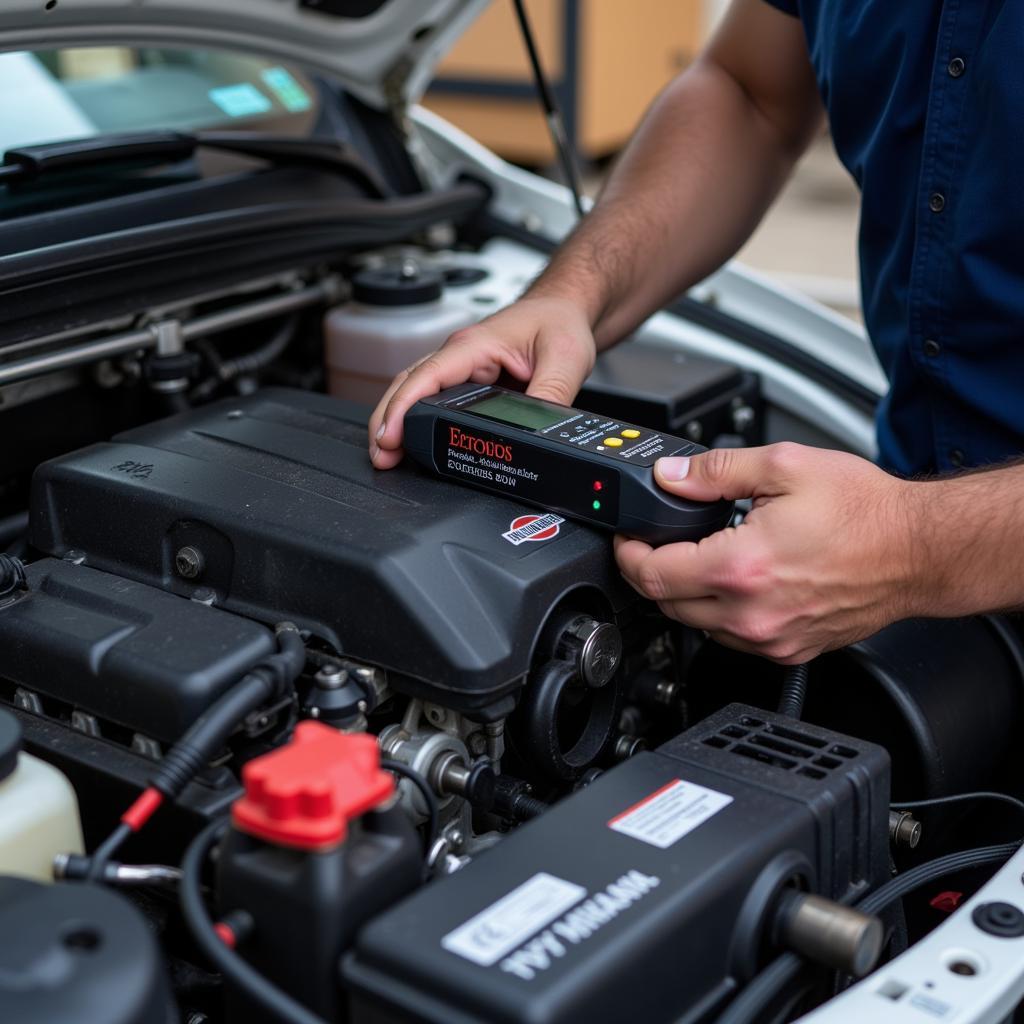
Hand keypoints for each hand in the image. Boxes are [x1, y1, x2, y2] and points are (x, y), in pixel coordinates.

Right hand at [368, 296, 596, 467]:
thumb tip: (541, 433)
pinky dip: (413, 418)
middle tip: (381, 456)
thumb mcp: (565, 359)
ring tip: (386, 456)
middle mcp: (459, 354)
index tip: (391, 436)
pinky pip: (430, 397)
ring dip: (395, 421)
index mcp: (475, 345)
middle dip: (387, 420)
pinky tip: (411, 440)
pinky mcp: (466, 379)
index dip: (404, 407)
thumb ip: (551, 396)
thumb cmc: (559, 321)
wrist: (563, 308)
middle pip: (407, 384)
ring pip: (414, 391)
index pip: (427, 376)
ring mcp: (459, 367)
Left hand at [615, 443, 916, 662]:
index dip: (628, 553)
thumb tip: (671, 476)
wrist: (919, 550)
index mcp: (740, 567)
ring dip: (685, 596)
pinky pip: (731, 639)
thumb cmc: (865, 512)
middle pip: (665, 604)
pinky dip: (720, 614)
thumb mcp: (784, 467)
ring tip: (701, 559)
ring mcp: (770, 638)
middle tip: (660, 544)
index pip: (650, 574)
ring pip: (696, 626)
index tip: (629, 538)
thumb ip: (716, 471)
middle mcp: (750, 612)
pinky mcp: (789, 650)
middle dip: (652, 572)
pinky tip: (736, 584)